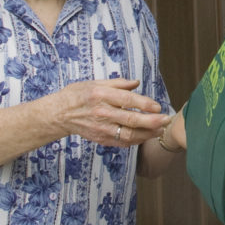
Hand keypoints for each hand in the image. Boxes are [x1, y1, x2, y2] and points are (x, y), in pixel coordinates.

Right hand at [51, 77, 169, 147]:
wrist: (58, 114)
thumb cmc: (78, 95)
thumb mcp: (96, 82)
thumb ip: (118, 83)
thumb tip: (137, 83)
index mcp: (102, 95)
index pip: (127, 100)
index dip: (144, 104)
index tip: (158, 107)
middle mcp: (102, 112)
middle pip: (131, 119)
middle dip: (151, 121)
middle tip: (166, 120)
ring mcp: (101, 128)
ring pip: (128, 134)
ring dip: (147, 134)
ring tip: (160, 130)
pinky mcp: (100, 138)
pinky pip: (121, 142)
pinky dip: (135, 141)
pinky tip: (146, 137)